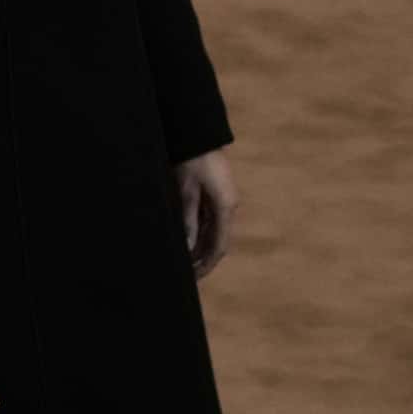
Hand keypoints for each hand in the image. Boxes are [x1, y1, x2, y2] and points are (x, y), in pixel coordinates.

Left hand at [178, 147, 240, 279]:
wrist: (196, 134)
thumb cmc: (191, 160)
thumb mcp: (185, 192)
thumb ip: (187, 220)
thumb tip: (187, 247)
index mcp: (225, 207)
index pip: (218, 246)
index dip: (206, 264)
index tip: (194, 278)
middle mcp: (227, 206)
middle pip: (217, 241)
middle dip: (202, 260)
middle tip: (187, 276)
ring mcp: (222, 201)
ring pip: (212, 232)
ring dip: (200, 248)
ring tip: (185, 264)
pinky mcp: (214, 195)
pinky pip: (208, 221)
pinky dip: (198, 234)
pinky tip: (187, 243)